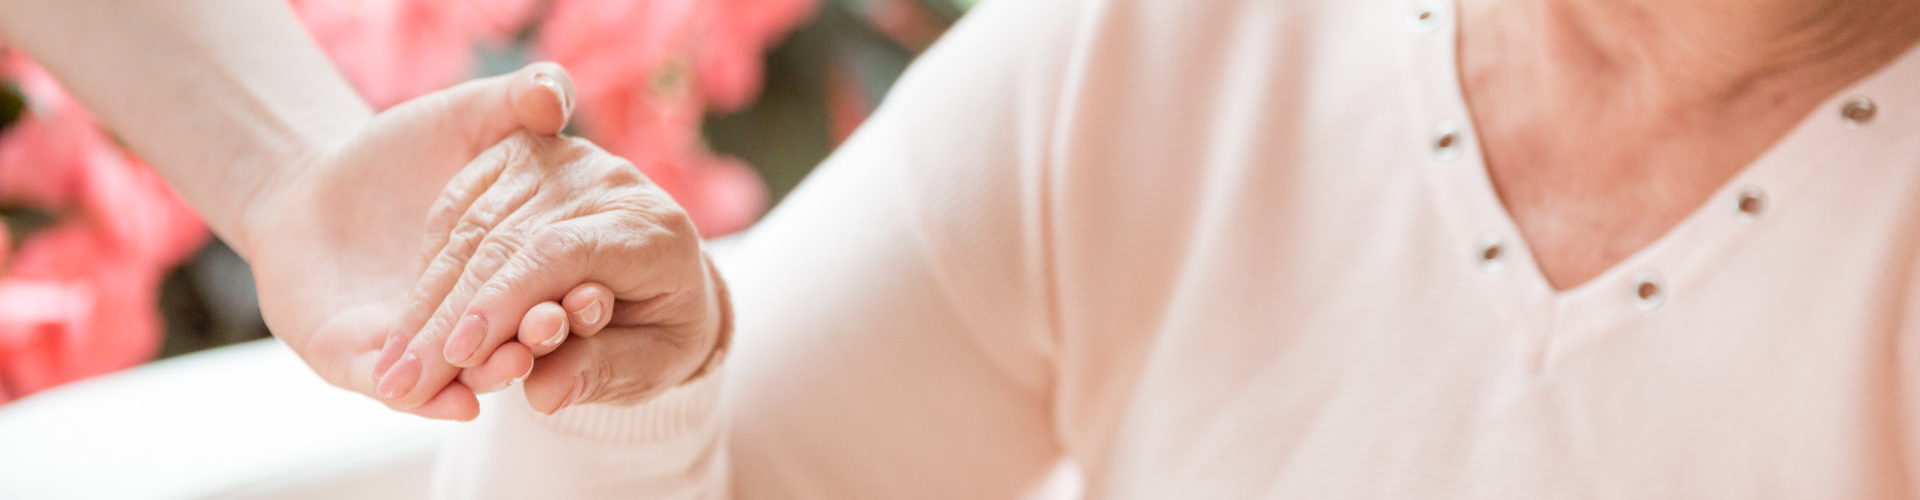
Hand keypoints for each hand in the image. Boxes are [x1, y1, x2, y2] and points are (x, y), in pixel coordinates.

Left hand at [239, 63, 575, 419]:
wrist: (302, 182)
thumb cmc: (399, 148)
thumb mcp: (470, 116)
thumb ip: (517, 102)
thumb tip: (551, 94)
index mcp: (510, 267)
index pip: (547, 284)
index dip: (571, 293)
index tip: (596, 295)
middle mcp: (470, 316)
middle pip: (508, 333)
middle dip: (531, 337)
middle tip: (554, 334)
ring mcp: (414, 344)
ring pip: (461, 373)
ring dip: (492, 375)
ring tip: (512, 370)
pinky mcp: (350, 359)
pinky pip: (394, 390)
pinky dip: (430, 404)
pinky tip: (459, 406)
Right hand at [371, 132, 727, 413]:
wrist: (672, 279)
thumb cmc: (664, 330)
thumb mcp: (654, 366)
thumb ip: (601, 374)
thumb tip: (541, 393)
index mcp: (653, 233)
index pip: (558, 254)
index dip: (503, 303)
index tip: (458, 357)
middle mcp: (609, 184)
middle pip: (508, 242)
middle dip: (450, 317)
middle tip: (405, 383)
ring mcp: (563, 161)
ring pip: (473, 225)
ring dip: (427, 299)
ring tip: (396, 367)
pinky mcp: (520, 154)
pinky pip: (458, 207)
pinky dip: (431, 265)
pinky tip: (411, 322)